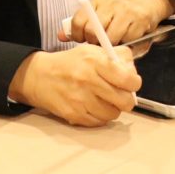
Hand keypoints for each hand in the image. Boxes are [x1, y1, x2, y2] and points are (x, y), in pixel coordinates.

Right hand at [8, 45, 140, 126]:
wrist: (40, 76)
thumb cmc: (70, 63)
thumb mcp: (92, 51)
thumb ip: (117, 58)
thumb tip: (133, 74)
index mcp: (94, 61)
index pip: (128, 78)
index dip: (134, 83)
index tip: (131, 83)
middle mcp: (88, 80)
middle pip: (124, 100)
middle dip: (126, 99)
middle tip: (120, 94)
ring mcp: (80, 99)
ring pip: (113, 114)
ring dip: (112, 108)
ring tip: (103, 99)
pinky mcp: (74, 114)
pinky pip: (99, 122)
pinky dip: (99, 116)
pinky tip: (92, 106)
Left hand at [61, 0, 174, 45]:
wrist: (146, 1)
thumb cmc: (118, 12)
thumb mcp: (99, 12)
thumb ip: (80, 24)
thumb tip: (61, 36)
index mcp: (97, 1)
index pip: (79, 20)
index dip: (78, 36)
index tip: (82, 40)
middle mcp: (110, 4)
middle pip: (94, 31)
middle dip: (94, 43)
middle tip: (98, 45)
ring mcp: (126, 11)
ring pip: (111, 38)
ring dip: (111, 46)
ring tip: (113, 44)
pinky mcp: (139, 20)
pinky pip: (128, 40)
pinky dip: (126, 44)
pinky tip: (126, 40)